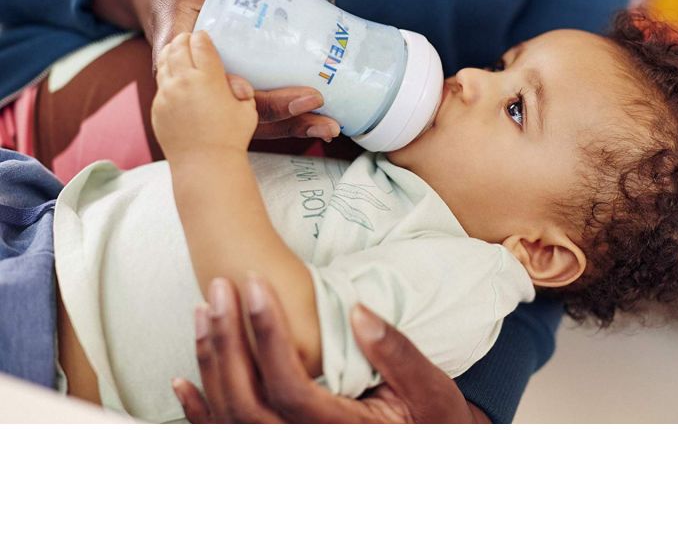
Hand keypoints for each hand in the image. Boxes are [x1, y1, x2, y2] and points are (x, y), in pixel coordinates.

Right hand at [94, 0, 340, 140]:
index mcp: (187, 50)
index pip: (228, 87)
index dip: (267, 98)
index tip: (304, 96)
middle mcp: (192, 78)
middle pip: (241, 113)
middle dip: (287, 120)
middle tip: (326, 121)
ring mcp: (205, 87)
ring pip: (244, 119)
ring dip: (286, 127)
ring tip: (325, 127)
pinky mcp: (217, 87)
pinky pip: (245, 111)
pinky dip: (277, 117)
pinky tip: (309, 119)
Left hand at [152, 31, 256, 161]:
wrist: (205, 163)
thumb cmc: (231, 137)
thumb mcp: (247, 108)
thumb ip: (239, 88)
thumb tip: (230, 81)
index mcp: (208, 77)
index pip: (200, 43)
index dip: (203, 37)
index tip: (205, 37)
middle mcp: (184, 81)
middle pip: (179, 46)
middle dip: (185, 39)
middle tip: (189, 38)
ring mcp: (167, 94)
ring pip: (164, 61)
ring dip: (172, 53)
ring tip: (177, 51)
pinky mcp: (158, 107)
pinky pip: (160, 84)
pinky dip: (167, 76)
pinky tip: (174, 79)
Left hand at [172, 276, 489, 423]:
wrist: (430, 451)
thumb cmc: (433, 419)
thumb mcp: (429, 386)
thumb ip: (396, 351)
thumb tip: (357, 311)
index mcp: (343, 432)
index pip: (288, 384)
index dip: (265, 333)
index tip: (254, 284)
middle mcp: (307, 450)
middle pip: (247, 402)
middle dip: (228, 341)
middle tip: (219, 290)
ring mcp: (289, 453)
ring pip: (232, 419)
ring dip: (212, 364)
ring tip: (204, 312)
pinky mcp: (279, 449)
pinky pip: (228, 437)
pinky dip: (199, 412)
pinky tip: (183, 381)